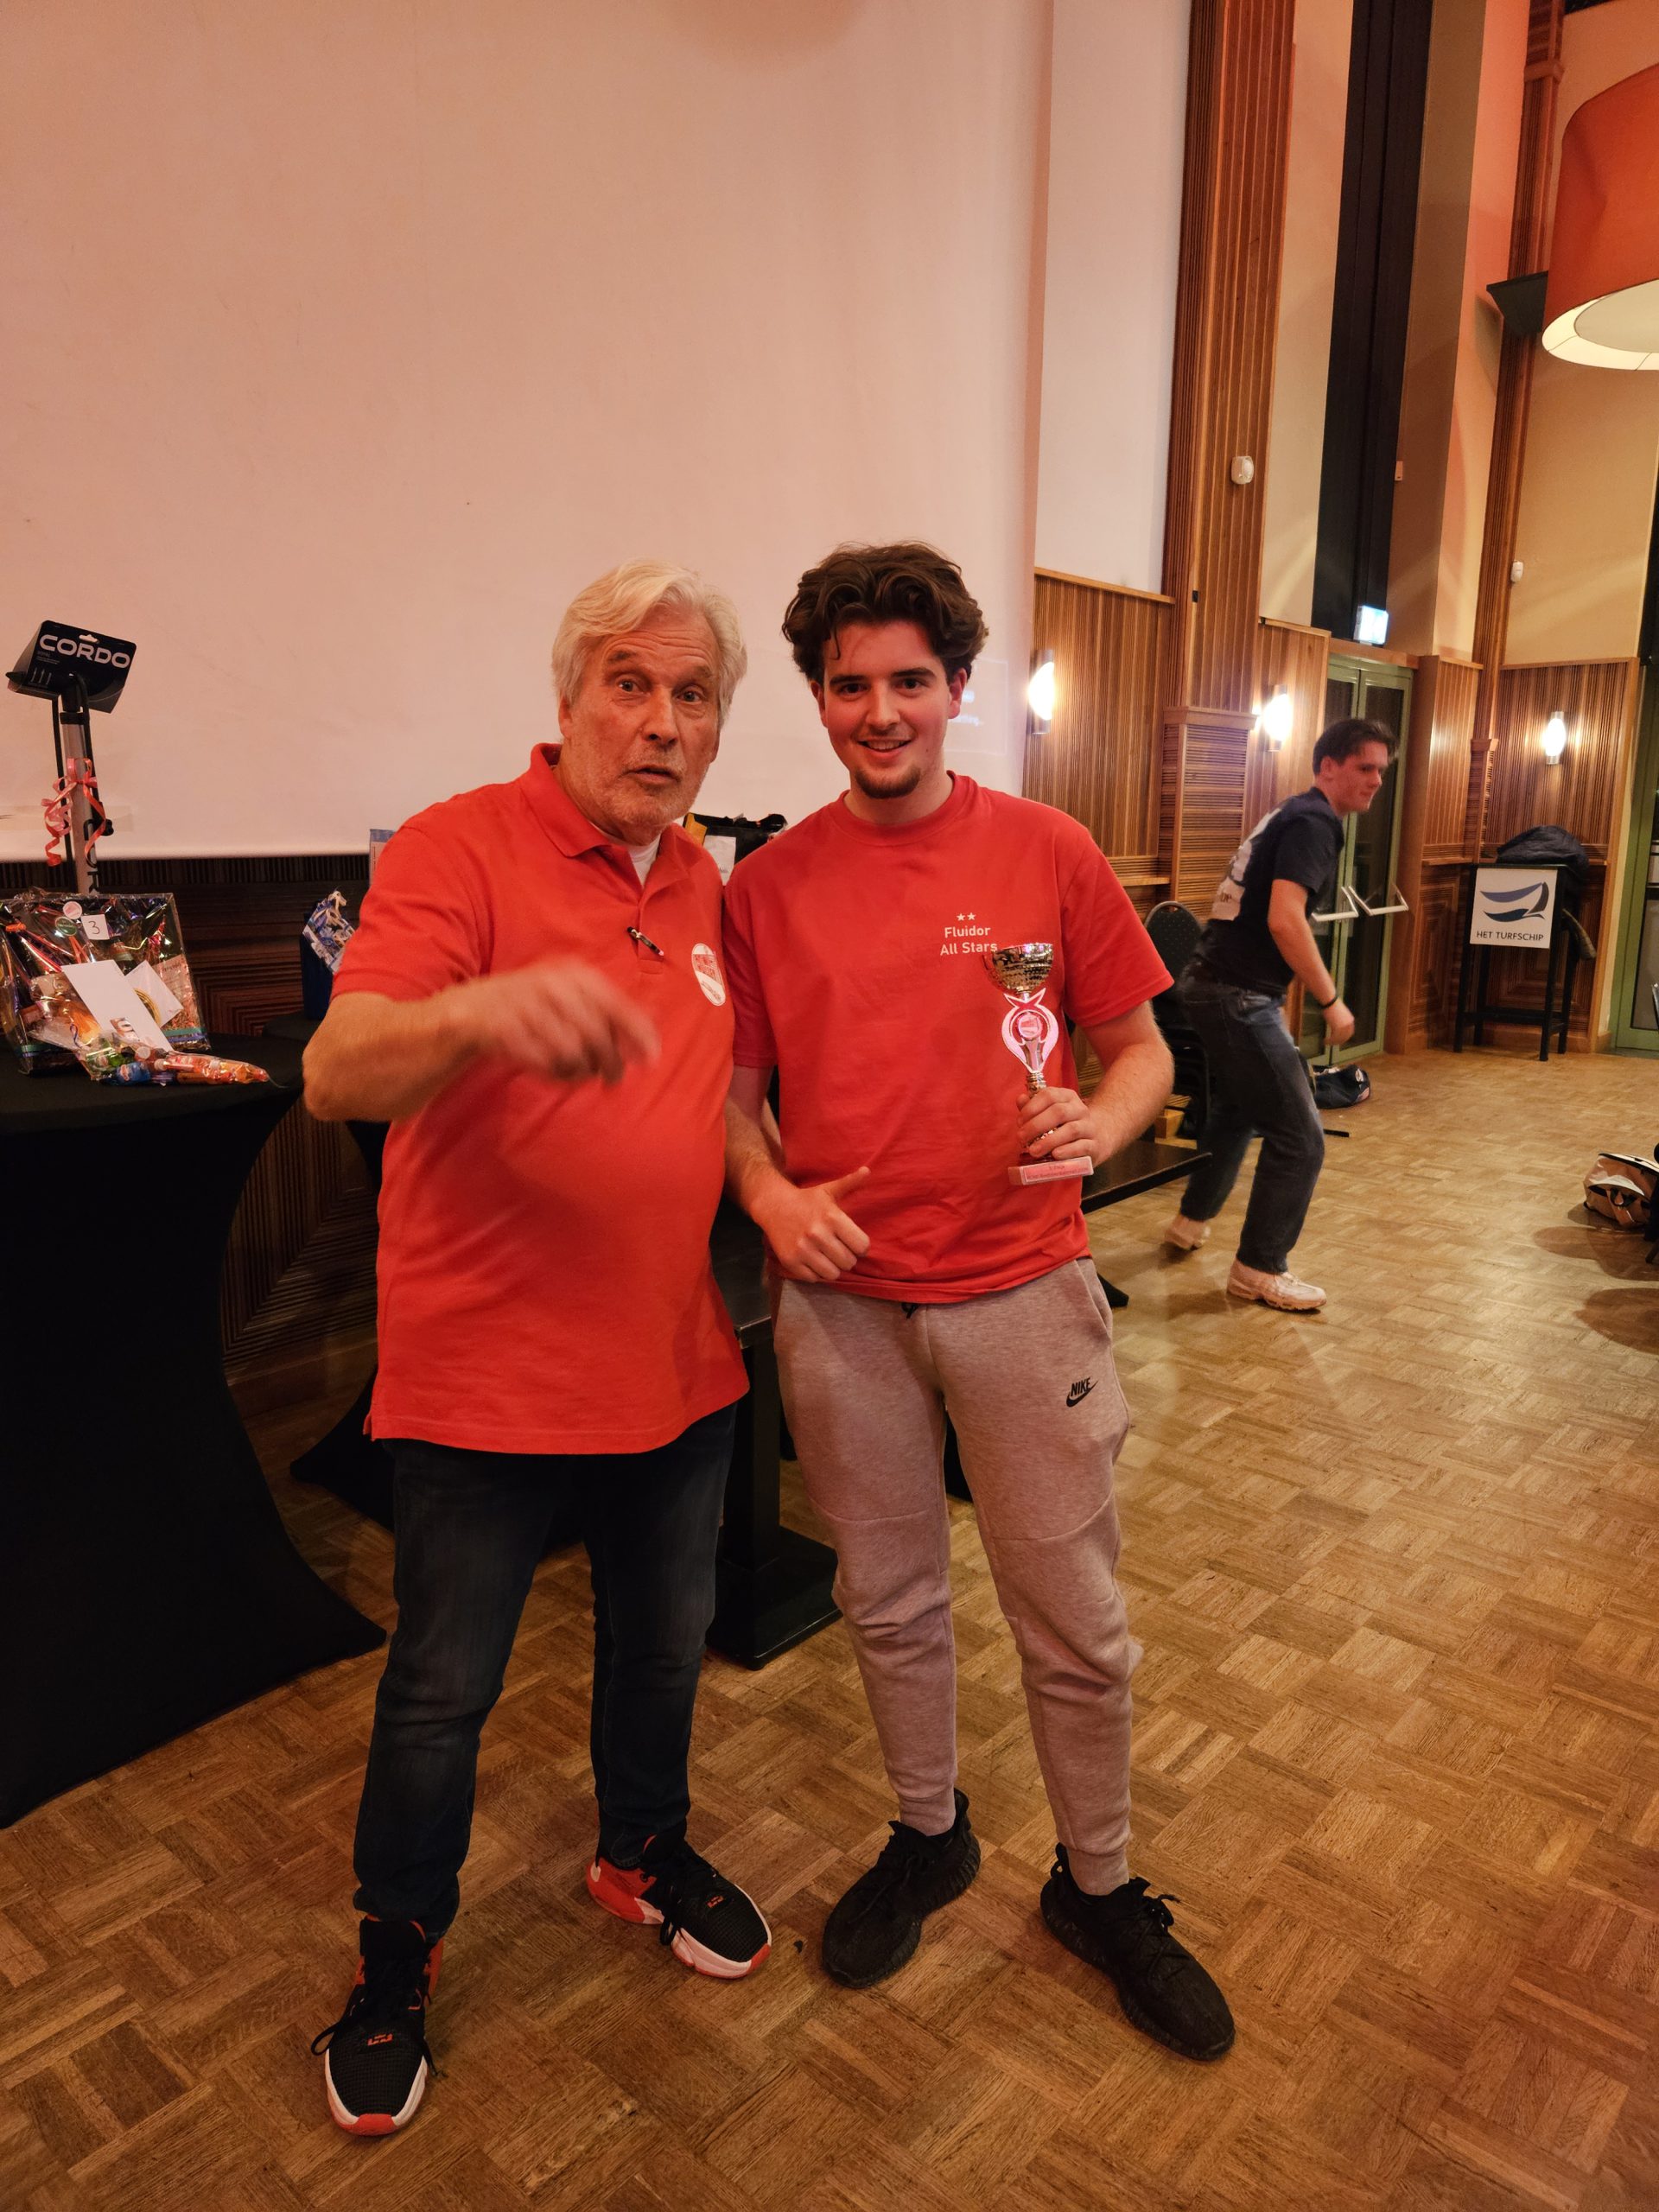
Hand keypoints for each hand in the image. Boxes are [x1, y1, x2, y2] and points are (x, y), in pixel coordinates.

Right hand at [448, 959, 659, 1084]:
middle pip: (596, 1035)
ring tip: (575, 1071)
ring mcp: (523, 1005)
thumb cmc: (530, 1008)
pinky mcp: (501, 1029)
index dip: (638, 1034)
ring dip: (579, 1070)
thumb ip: (608, 1009)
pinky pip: (541, 1062)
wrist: (467, 1011)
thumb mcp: (569, 997)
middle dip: (610, 1063)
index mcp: (572, 973)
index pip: (616, 1004)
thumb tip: (653, 1025)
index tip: (653, 1059)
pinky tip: (552, 1071)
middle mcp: (550, 984)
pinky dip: (553, 1074)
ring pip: (570, 1053)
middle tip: (613, 1079)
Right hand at [754, 1167, 870, 1281]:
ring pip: (833, 1274)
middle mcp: (818, 1234)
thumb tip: (867, 1170)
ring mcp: (803, 1249)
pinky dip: (816, 1272)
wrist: (773, 1206)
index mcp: (832, 1217)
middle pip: (849, 1262)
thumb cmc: (807, 1200)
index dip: (860, 1246)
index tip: (854, 1243)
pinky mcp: (791, 1261)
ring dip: (833, 1268)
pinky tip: (813, 1260)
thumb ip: (850, 1182)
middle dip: (847, 1257)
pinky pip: (814, 1278)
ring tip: (827, 1257)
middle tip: (838, 1249)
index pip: (862, 1246)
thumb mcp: (829, 1189)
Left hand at [1017, 1085, 1098, 1163]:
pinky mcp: (1095, 1145)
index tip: (1019, 1122)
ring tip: (1034, 1150)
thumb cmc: (1066, 1125)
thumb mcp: (1050, 1112)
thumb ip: (1034, 1107)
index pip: (1049, 1095)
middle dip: (1036, 1125)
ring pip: (1071, 1130)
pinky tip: (1055, 1155)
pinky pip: (1082, 1146)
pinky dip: (1067, 1151)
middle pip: (1059, 1112)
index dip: (1032, 1108)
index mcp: (1067, 1097)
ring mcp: (1089, 1127)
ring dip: (1049, 1141)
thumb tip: (1021, 1099)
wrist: (1097, 1137)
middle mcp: (1080, 1109)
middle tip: (1021, 1138)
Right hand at [1322, 996, 1355, 1046]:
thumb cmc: (1332, 1005)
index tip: (1337, 1040)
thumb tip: (1335, 1027)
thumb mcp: (1338, 1014)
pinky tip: (1325, 1041)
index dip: (1343, 1038)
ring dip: (1332, 1042)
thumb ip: (1339, 1021)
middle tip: (1331, 1043)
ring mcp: (1344, 1026)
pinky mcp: (1338, 1028)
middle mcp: (1349, 1024)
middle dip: (1337, 1041)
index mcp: (1350, 1020)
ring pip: (1339, 1039)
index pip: (1349, 1033)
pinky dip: (1329, 1041)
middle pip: (1345, 1037)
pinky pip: (1334, 1038)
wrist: (1330, 1001)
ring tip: (1326, 1043)